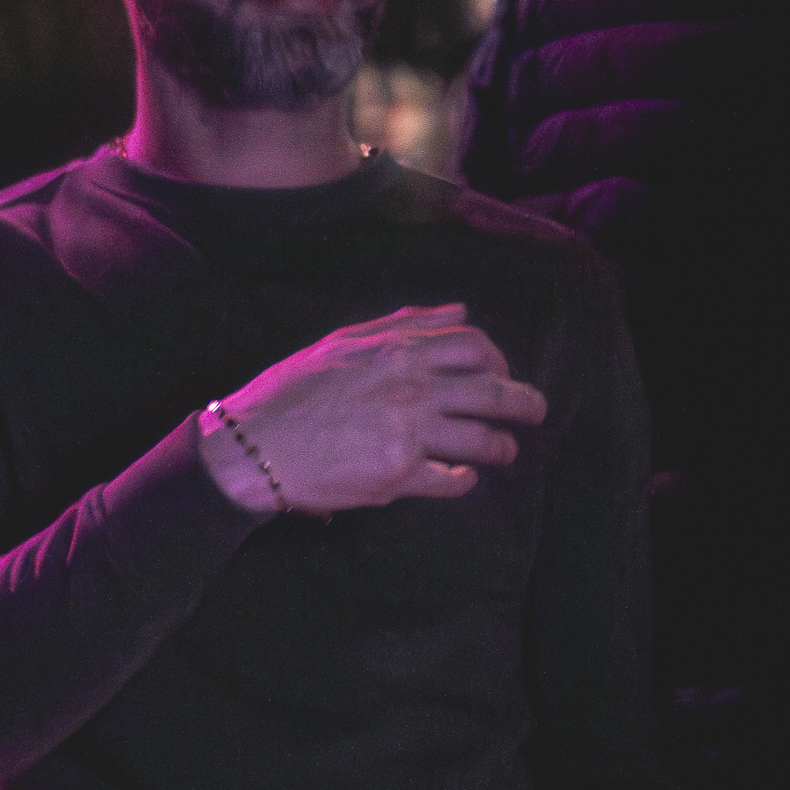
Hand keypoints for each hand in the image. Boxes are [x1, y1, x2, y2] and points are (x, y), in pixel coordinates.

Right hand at [200, 304, 547, 514]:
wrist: (254, 445)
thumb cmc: (291, 391)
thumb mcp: (344, 341)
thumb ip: (404, 324)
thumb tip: (459, 310)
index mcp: (399, 350)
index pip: (475, 345)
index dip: (498, 359)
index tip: (499, 372)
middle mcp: (411, 388)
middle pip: (493, 391)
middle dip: (524, 402)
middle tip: (535, 412)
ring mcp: (408, 434)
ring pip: (482, 439)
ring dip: (502, 446)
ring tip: (505, 452)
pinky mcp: (398, 477)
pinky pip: (452, 479)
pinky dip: (465, 479)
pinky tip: (463, 478)